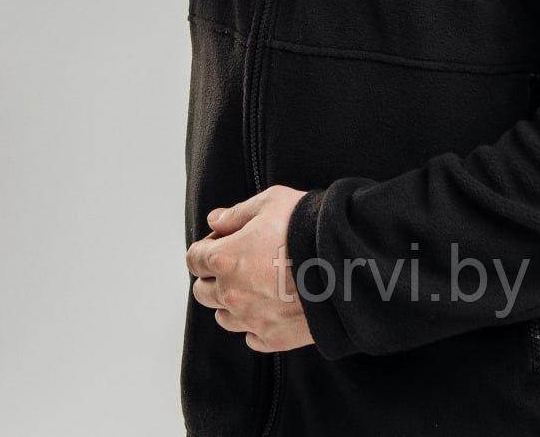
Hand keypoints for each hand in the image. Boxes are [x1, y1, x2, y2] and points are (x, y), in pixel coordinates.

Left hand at [186, 185, 313, 353]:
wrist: (344, 262)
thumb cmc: (307, 226)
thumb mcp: (271, 202)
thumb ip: (237, 213)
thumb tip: (215, 220)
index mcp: (225, 259)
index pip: (194, 259)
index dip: (206, 248)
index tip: (222, 242)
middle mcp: (231, 294)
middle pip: (202, 292)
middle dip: (213, 276)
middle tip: (238, 262)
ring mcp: (251, 320)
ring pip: (223, 316)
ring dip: (231, 301)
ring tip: (255, 285)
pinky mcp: (273, 338)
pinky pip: (251, 336)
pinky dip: (255, 323)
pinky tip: (270, 306)